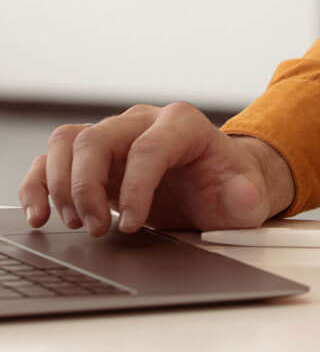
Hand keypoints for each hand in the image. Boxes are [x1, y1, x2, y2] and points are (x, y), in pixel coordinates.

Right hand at [17, 102, 294, 237]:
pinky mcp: (96, 158)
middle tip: (97, 229)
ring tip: (76, 223)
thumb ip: (247, 196)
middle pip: (98, 138)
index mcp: (184, 124)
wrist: (219, 185)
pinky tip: (41, 214)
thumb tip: (242, 194)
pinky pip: (54, 158)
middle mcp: (145, 122)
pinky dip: (40, 184)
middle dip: (88, 187)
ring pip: (70, 141)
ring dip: (60, 185)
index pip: (149, 147)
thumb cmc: (229, 186)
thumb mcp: (247, 195)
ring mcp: (117, 137)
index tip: (133, 226)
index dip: (137, 188)